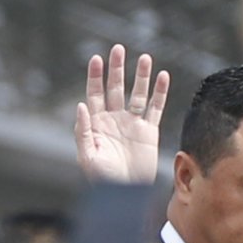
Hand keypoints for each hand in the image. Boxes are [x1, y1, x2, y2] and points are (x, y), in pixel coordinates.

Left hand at [74, 44, 169, 182]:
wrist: (125, 194)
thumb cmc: (102, 178)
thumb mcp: (87, 156)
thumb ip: (83, 130)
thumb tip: (80, 105)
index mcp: (96, 124)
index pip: (95, 95)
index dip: (95, 77)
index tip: (96, 59)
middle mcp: (113, 120)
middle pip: (115, 88)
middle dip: (117, 69)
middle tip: (118, 48)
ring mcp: (132, 124)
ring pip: (137, 94)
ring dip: (141, 76)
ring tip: (145, 58)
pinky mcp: (149, 131)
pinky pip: (156, 108)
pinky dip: (160, 92)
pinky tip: (162, 76)